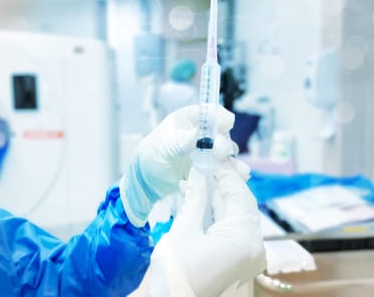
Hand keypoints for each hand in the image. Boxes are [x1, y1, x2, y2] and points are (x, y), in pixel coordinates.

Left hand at [119, 105, 235, 226]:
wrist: (147, 180)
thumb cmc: (151, 155)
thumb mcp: (166, 145)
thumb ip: (184, 139)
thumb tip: (203, 135)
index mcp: (187, 119)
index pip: (208, 112)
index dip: (219, 116)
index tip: (227, 123)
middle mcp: (201, 132)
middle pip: (221, 132)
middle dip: (224, 142)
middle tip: (222, 151)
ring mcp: (207, 150)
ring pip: (226, 151)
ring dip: (232, 159)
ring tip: (238, 169)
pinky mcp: (210, 167)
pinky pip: (225, 167)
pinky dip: (233, 171)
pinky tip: (238, 176)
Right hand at [137, 158, 265, 295]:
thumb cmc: (175, 273)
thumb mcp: (183, 230)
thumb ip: (196, 199)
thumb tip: (199, 174)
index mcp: (244, 240)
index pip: (239, 194)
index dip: (225, 172)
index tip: (212, 153)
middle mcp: (252, 247)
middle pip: (239, 204)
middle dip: (221, 182)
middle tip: (205, 161)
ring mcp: (246, 254)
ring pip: (234, 214)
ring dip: (216, 196)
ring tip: (198, 176)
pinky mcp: (236, 258)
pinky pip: (229, 227)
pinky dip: (215, 211)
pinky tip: (200, 196)